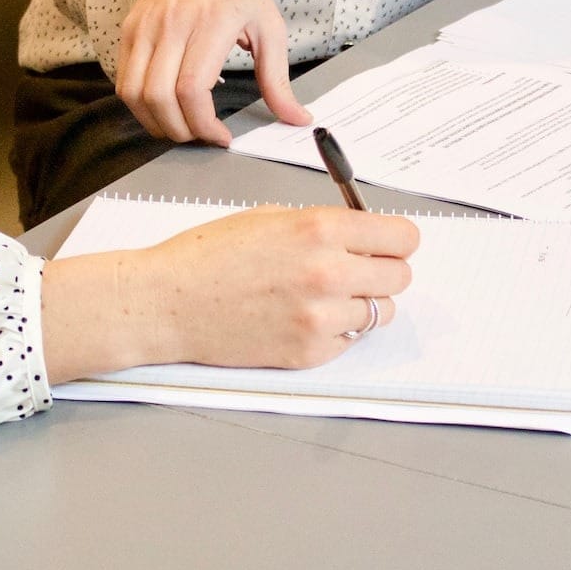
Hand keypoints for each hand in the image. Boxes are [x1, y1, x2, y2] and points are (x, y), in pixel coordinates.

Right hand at [38, 206, 419, 382]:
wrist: (167, 302)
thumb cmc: (209, 255)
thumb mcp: (271, 217)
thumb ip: (324, 226)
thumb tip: (364, 235)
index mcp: (321, 229)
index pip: (403, 238)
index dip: (396, 240)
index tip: (387, 244)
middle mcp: (329, 273)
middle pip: (400, 277)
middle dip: (382, 270)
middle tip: (357, 270)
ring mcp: (321, 318)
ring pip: (381, 312)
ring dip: (362, 303)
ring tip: (326, 296)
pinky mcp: (309, 353)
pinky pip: (350, 341)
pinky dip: (337, 331)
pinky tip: (303, 318)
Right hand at [116, 0, 311, 145]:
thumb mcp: (269, 26)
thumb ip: (278, 78)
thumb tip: (297, 118)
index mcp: (213, 22)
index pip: (192, 88)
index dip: (203, 124)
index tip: (221, 136)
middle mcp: (173, 23)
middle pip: (159, 97)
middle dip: (180, 131)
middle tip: (201, 136)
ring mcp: (146, 26)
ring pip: (134, 93)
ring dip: (156, 123)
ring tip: (181, 127)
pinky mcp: (130, 30)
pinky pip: (124, 81)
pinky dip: (140, 106)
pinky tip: (164, 108)